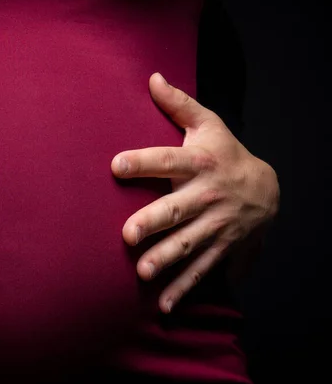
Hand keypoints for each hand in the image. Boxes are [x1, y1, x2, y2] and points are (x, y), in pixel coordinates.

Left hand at [111, 73, 279, 312]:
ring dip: (166, 260)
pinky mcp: (221, 249)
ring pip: (188, 245)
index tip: (115, 165)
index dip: (143, 161)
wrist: (267, 189)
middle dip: (153, 222)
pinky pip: (201, 271)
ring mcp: (215, 226)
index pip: (168, 159)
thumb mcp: (209, 125)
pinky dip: (183, 289)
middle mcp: (207, 196)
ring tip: (143, 272)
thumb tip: (152, 77)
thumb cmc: (226, 153)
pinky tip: (163, 306)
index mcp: (199, 162)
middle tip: (128, 234)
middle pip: (176, 209)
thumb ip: (179, 105)